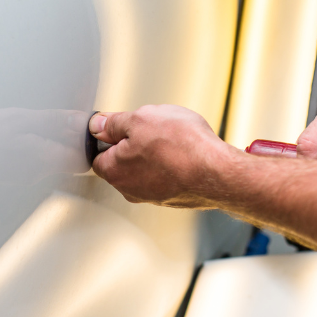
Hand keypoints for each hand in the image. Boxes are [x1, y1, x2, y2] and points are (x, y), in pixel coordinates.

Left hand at [89, 105, 225, 206]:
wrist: (219, 172)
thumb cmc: (182, 147)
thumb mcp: (140, 119)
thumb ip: (114, 123)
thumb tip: (99, 124)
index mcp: (114, 171)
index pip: (97, 155)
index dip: (108, 137)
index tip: (120, 126)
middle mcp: (130, 189)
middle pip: (122, 162)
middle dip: (133, 145)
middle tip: (151, 131)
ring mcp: (152, 196)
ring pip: (146, 169)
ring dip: (155, 154)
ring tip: (172, 141)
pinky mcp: (173, 198)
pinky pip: (166, 176)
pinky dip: (171, 165)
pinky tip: (184, 153)